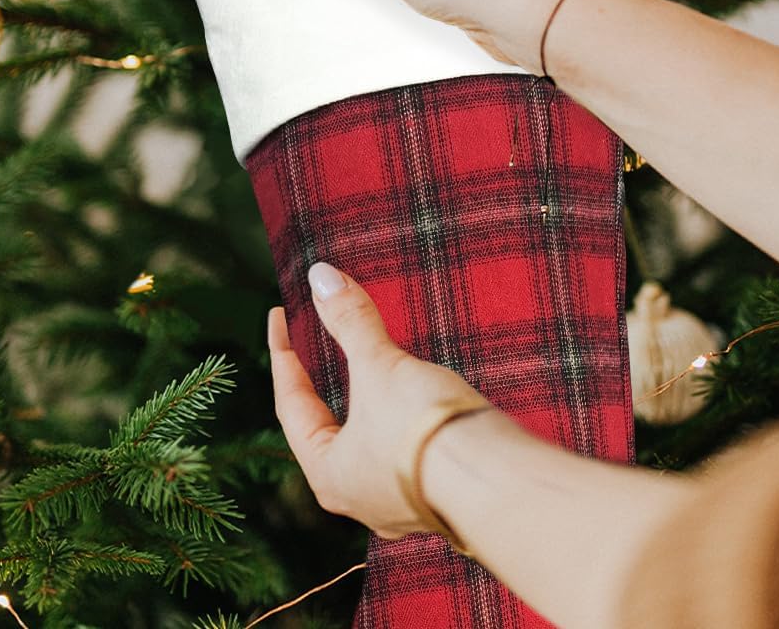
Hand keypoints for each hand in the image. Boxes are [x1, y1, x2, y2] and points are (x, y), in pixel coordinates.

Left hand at [268, 260, 493, 538]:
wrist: (498, 481)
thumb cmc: (424, 431)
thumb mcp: (380, 368)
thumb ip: (349, 321)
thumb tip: (320, 275)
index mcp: (328, 474)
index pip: (290, 403)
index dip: (282, 353)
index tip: (280, 317)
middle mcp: (357, 497)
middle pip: (324, 427)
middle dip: (318, 384)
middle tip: (312, 345)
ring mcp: (398, 501)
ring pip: (365, 442)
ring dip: (361, 402)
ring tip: (363, 366)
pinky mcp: (435, 494)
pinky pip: (401, 449)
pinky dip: (395, 418)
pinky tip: (409, 399)